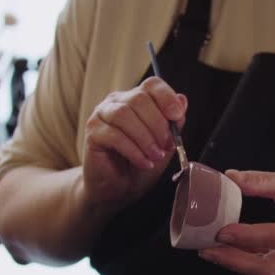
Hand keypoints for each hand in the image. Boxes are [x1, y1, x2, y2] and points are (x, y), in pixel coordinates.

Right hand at [83, 77, 187, 209]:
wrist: (119, 188)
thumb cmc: (141, 164)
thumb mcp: (165, 144)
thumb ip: (173, 123)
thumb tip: (182, 101)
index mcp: (136, 99)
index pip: (151, 85)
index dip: (166, 97)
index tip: (177, 116)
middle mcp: (117, 102)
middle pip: (139, 99)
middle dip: (157, 125)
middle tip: (165, 146)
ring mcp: (102, 115)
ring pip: (124, 115)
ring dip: (144, 138)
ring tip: (154, 156)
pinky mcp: (92, 132)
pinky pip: (114, 135)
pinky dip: (133, 151)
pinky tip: (143, 162)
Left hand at [199, 169, 274, 274]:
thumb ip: (262, 181)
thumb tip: (230, 178)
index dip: (248, 237)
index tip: (222, 232)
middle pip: (270, 267)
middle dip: (235, 261)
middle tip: (207, 250)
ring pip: (267, 273)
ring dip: (236, 264)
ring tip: (210, 251)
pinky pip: (269, 271)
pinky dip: (247, 263)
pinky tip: (228, 253)